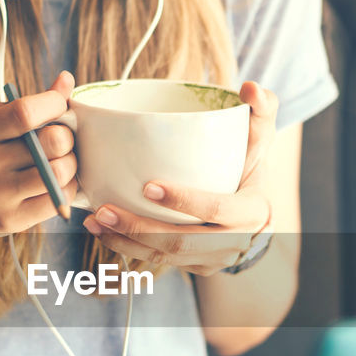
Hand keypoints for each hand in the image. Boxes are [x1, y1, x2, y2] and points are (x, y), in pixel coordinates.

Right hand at [0, 71, 77, 247]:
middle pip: (53, 143)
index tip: (59, 105)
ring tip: (60, 162)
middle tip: (61, 140)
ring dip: (70, 164)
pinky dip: (66, 188)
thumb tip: (67, 81)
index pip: (25, 113)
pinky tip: (56, 182)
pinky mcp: (12, 219)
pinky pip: (58, 199)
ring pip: (60, 172)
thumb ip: (26, 103)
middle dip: (67, 137)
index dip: (53, 104)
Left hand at [82, 82, 277, 275]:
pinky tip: (102, 231)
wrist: (256, 213)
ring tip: (94, 221)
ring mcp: (211, 260)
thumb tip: (251, 89)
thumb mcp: (261, 139)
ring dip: (125, 241)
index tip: (148, 185)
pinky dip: (127, 248)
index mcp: (250, 212)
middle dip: (140, 229)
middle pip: (182, 243)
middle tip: (104, 209)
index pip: (217, 210)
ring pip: (165, 258)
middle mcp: (233, 243)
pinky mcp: (193, 267)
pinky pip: (158, 263)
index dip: (184, 201)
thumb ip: (261, 110)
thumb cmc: (251, 168)